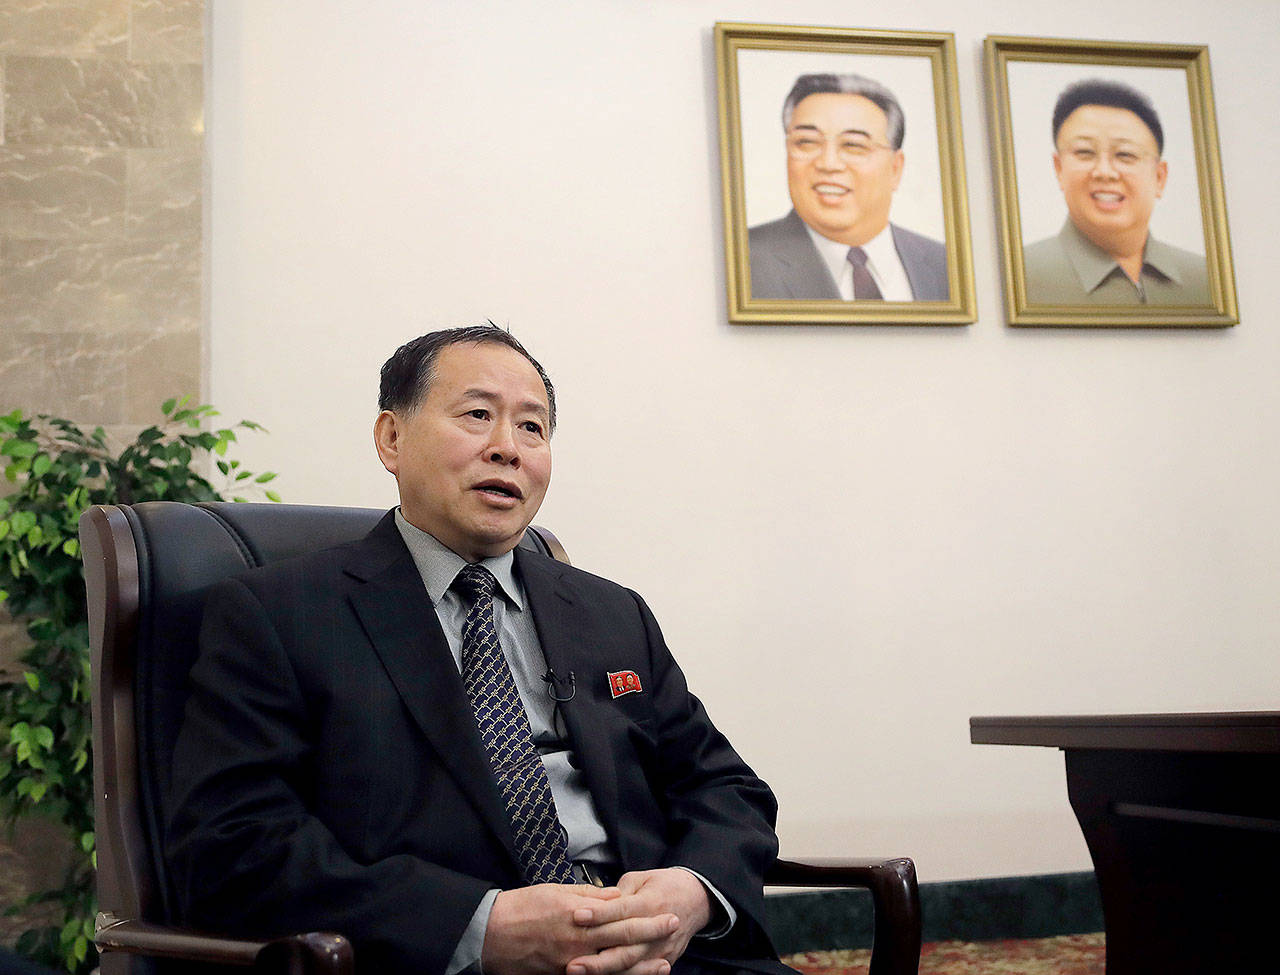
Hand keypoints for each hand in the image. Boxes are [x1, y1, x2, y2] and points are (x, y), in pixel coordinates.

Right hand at [481, 883, 675, 974]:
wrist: (491, 933)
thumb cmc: (523, 908)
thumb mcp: (557, 892)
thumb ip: (589, 897)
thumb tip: (614, 897)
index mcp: (580, 918)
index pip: (622, 919)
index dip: (648, 919)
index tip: (667, 914)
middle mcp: (580, 943)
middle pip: (624, 944)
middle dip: (652, 939)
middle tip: (674, 931)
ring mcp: (572, 965)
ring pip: (613, 969)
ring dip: (641, 968)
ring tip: (663, 965)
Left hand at [565, 868, 711, 974]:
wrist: (697, 899)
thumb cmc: (664, 886)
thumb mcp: (641, 878)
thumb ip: (618, 892)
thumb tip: (595, 902)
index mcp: (651, 902)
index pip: (621, 911)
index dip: (598, 914)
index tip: (576, 916)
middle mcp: (657, 928)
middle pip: (625, 947)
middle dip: (597, 958)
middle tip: (572, 963)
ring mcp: (662, 949)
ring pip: (631, 965)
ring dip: (605, 972)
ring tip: (580, 973)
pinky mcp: (665, 960)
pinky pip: (641, 973)